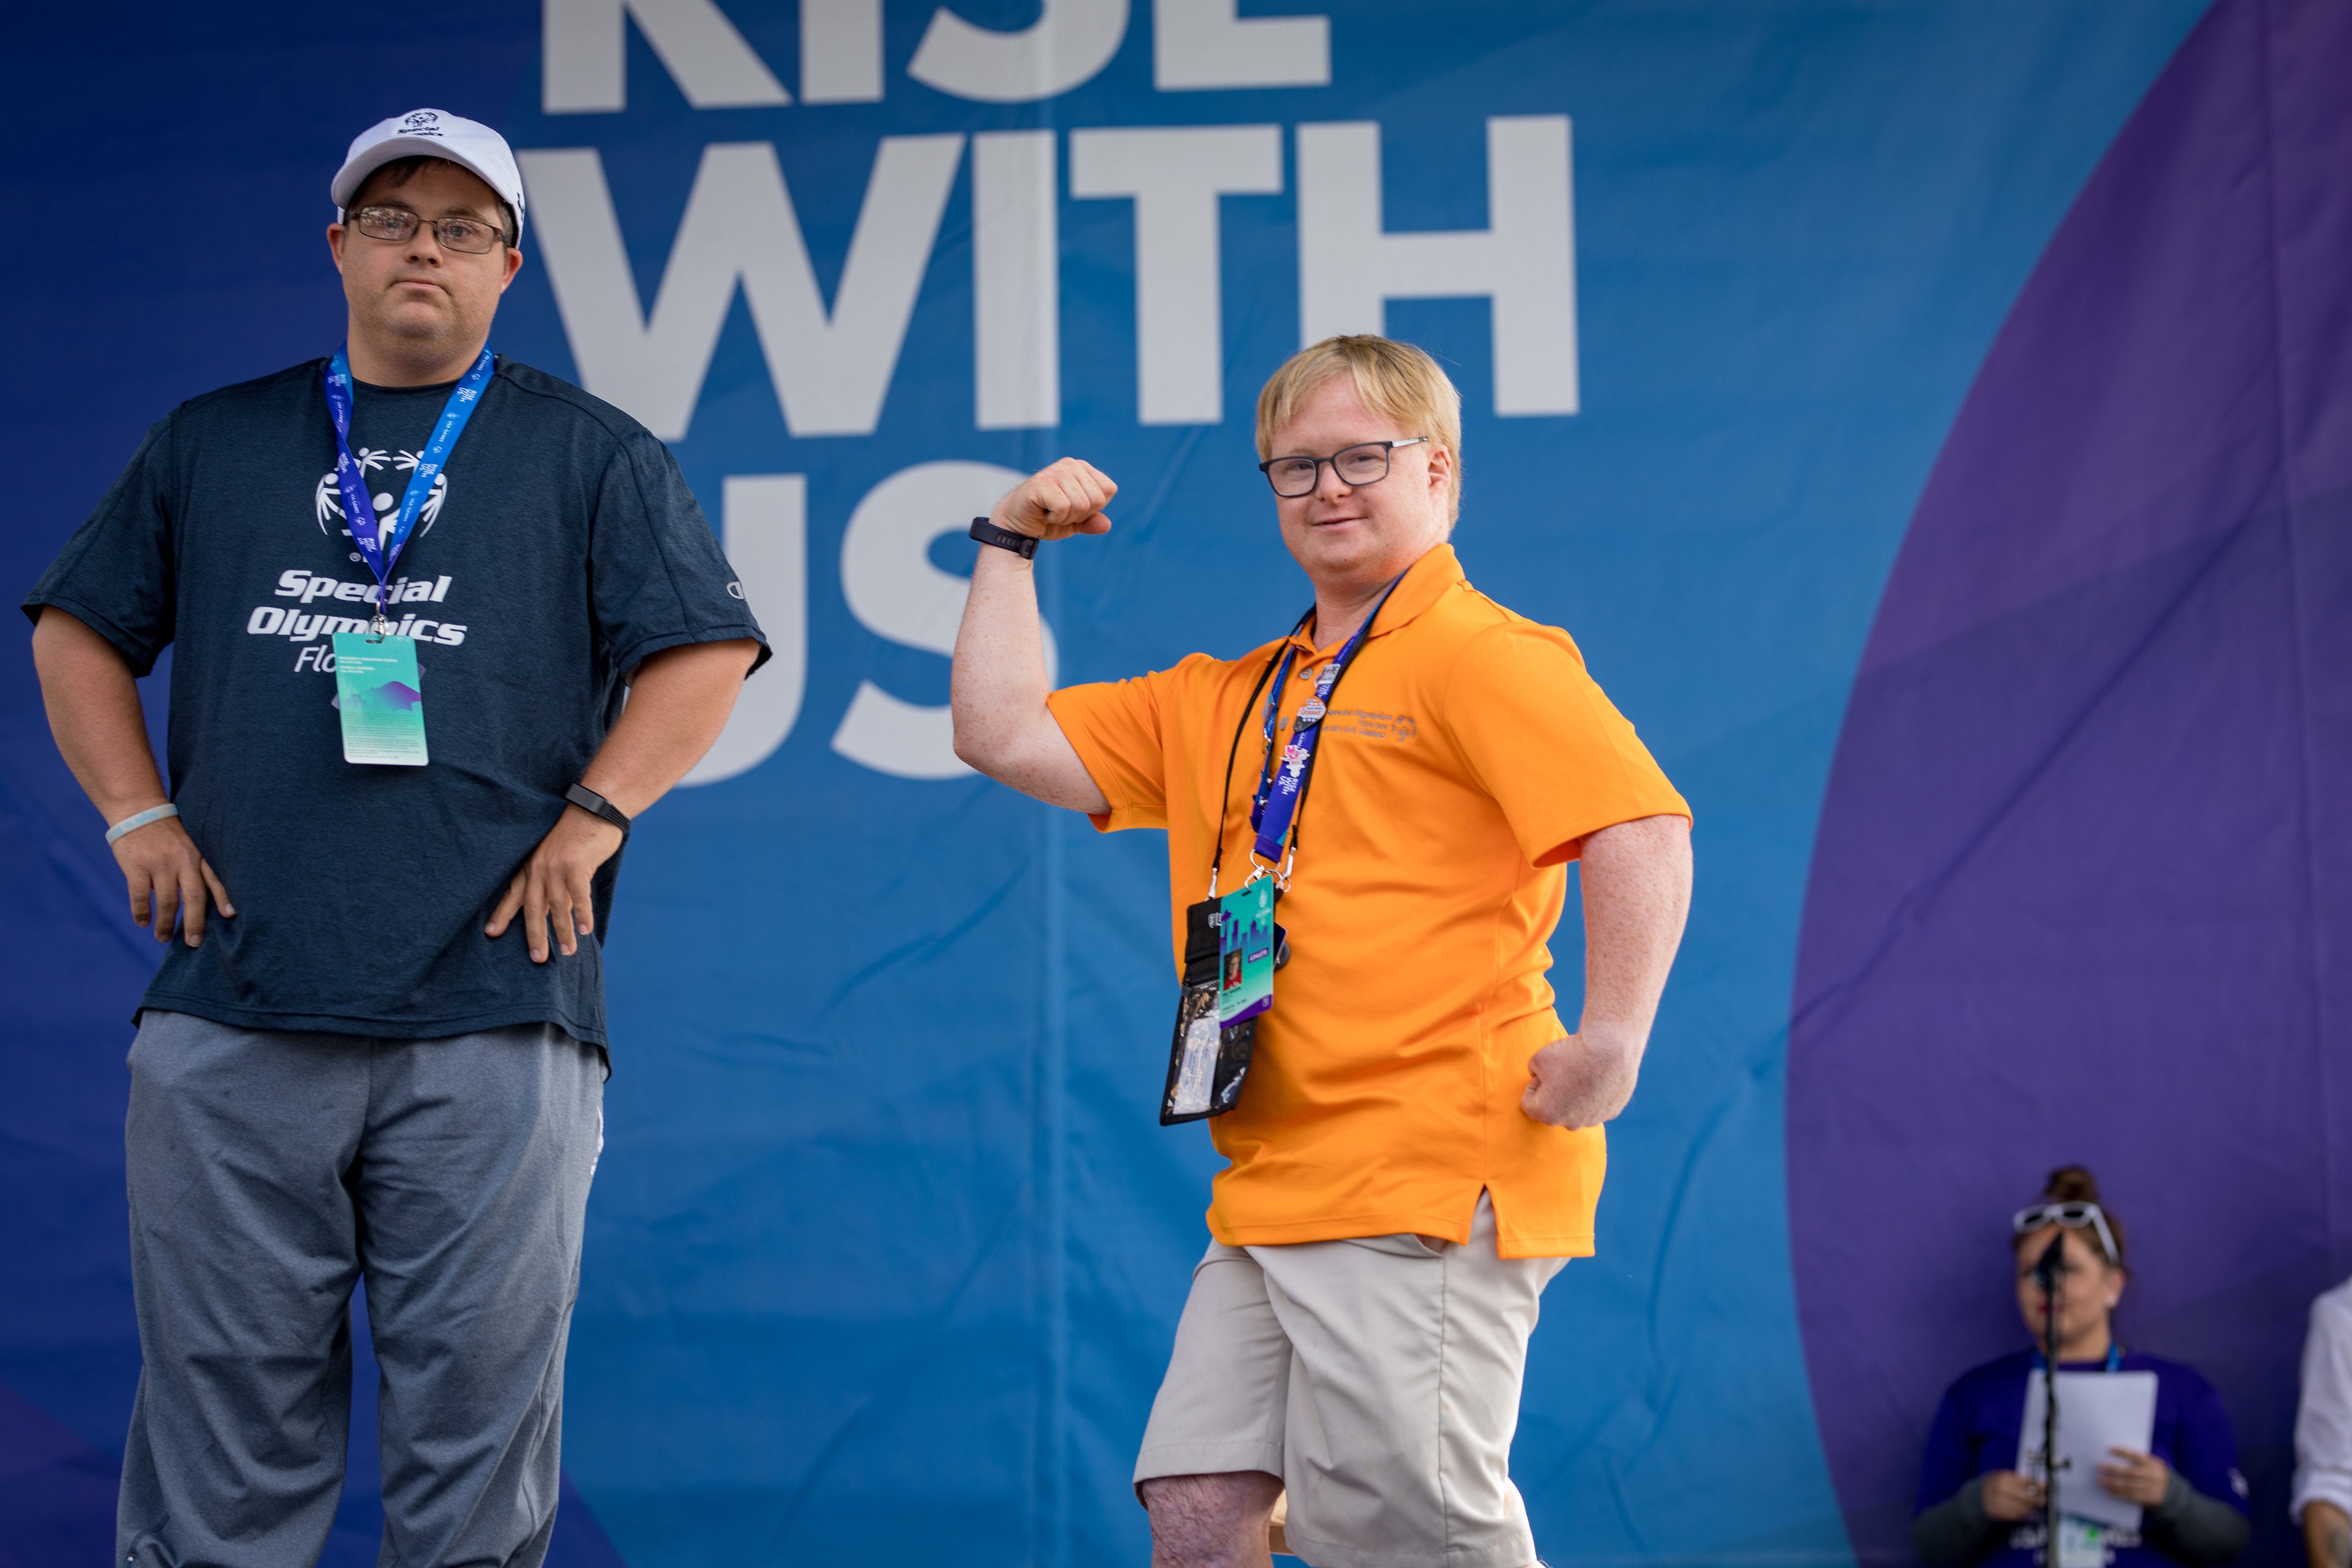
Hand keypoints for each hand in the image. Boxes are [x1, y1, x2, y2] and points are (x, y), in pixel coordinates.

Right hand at [111, 812, 233, 946]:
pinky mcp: (136, 867)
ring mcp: (159, 864)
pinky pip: (140, 895)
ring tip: (163, 938)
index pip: (215, 879)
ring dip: (165, 923)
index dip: (223, 897)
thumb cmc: (166, 832)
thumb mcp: (190, 843)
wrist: (137, 810)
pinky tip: (143, 923)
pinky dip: (141, 912)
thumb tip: (206, 898)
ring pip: (167, 901)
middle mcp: (182, 861)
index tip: (230, 915)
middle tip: (194, 942)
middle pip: (193, 897)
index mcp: (197, 855)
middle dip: (195, 922)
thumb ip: (196, 866)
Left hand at [486, 806, 623, 962]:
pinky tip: (585, 930)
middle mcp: (540, 867)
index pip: (513, 893)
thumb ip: (554, 880)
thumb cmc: (578, 833)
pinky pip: (579, 895)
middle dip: (535, 935)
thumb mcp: (557, 855)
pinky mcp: (577, 864)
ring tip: (567, 952)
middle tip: (536, 958)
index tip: (492, 933)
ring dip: (563, 931)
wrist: (594, 807)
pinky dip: (582, 914)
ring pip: (558, 906)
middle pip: (533, 907)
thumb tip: (558, 909)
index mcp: (531, 864)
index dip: (503, 913)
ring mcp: (557, 866)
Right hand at [992, 458, 1115, 541]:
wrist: (1017, 523)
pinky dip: (1055, 518)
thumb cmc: (1047, 518)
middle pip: (1097, 499)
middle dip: (1080, 515)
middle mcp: (1071, 464)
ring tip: (1050, 512)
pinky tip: (1043, 512)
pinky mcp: (1042, 482)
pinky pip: (1063, 507)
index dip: (1094, 508)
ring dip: (1066, 518)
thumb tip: (1106, 525)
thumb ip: (1091, 522)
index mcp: (1083, 468)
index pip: (1109, 490)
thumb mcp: (1075, 523)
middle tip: (1060, 512)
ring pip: (1082, 505)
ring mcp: (1056, 471)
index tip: (1074, 509)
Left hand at [1520, 1023, 1643, 1127]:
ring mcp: (1593, 1120)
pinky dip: (1595, 1094)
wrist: (1610, 1049)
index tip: (1545, 1072)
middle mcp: (1570, 1124)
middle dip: (1555, 1094)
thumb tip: (1539, 1077)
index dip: (1534, 1085)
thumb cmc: (1571, 1054)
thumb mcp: (1538, 1058)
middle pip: (1554, 1110)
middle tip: (1565, 1071)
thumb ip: (1533, 1072)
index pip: (1529, 1103)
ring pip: (1577, 1109)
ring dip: (1576, 1095)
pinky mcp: (1611, 1112)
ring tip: (1583, 1073)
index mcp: (1547, 1114)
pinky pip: (1597, 1105)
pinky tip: (1599, 1077)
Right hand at [1981, 1470, 2045, 1521]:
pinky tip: (2021, 1510)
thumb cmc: (1997, 1485)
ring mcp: (1998, 1501)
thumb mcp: (2006, 1478)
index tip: (2045, 1489)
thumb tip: (2044, 1484)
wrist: (1978, 1497)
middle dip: (2036, 1500)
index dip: (2038, 1486)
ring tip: (2031, 1506)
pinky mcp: (1998, 1512)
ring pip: (2022, 1507)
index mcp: (2004, 1477)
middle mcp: (2001, 1489)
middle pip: (2026, 1497)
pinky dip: (2022, 1513)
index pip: (2026, 1482)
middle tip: (2042, 1501)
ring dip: (2030, 1508)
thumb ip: (2023, 1481)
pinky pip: (2016, 1515)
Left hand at [2096, 1448, 2170, 1506]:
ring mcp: (2153, 1488)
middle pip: (2130, 1472)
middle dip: (2113, 1469)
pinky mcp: (2150, 1499)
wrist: (2175, 1493)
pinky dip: (2119, 1494)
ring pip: (2129, 1486)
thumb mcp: (2152, 1465)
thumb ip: (2138, 1461)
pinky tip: (2109, 1491)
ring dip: (2113, 1483)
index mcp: (2153, 1463)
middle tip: (2099, 1466)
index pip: (2136, 1456)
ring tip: (2100, 1480)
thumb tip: (2112, 1456)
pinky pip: (2132, 1497)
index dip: (2123, 1452)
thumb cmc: (2155, 1474)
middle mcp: (2153, 1475)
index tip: (2108, 1449)